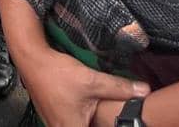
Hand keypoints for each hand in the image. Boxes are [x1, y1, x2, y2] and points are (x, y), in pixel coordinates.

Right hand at [17, 45, 148, 126]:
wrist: (32, 59)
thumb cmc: (58, 73)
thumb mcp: (91, 80)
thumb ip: (119, 88)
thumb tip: (145, 91)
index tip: (114, 122)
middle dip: (100, 123)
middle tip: (109, 117)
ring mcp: (53, 124)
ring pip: (77, 126)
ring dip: (90, 121)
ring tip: (99, 114)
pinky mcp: (51, 116)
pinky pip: (69, 123)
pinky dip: (80, 119)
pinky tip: (87, 109)